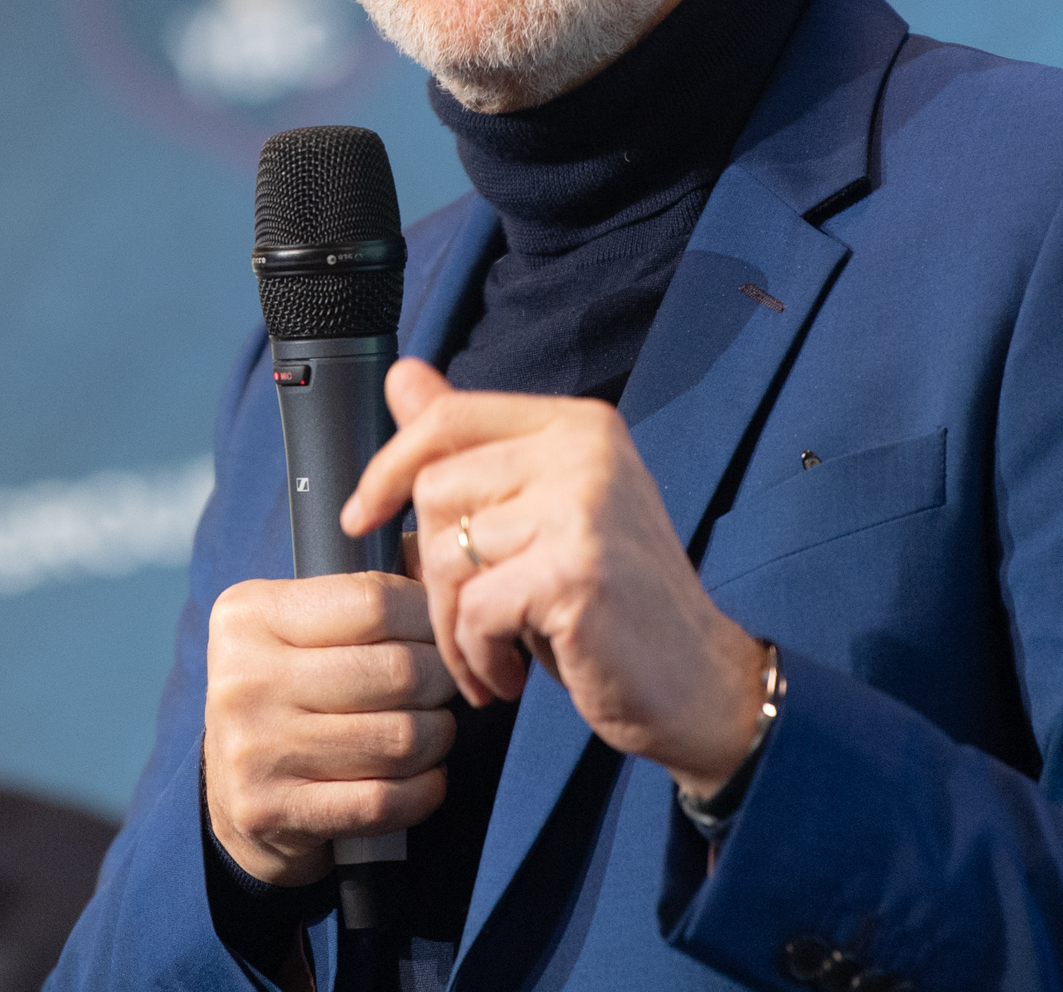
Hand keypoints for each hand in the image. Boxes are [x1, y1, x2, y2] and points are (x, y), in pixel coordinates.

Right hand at [203, 570, 459, 885]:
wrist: (237, 792)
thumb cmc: (295, 688)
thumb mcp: (309, 623)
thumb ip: (377, 584)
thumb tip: (448, 560)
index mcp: (249, 614)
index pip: (375, 602)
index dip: (429, 618)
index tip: (441, 634)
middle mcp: (242, 678)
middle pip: (397, 671)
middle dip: (442, 681)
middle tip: (447, 687)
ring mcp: (252, 749)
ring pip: (400, 738)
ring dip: (437, 737)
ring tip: (432, 729)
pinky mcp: (269, 809)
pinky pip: (384, 801)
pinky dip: (424, 790)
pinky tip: (423, 777)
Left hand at [340, 360, 769, 799]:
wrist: (700, 685)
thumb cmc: (613, 606)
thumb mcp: (543, 514)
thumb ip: (475, 447)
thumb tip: (401, 376)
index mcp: (578, 425)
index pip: (449, 417)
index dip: (388, 467)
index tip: (363, 517)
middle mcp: (585, 451)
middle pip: (436, 489)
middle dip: (430, 573)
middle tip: (467, 623)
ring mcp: (584, 508)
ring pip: (447, 555)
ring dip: (453, 627)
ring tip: (489, 657)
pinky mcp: (577, 572)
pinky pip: (476, 610)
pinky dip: (478, 657)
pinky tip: (509, 676)